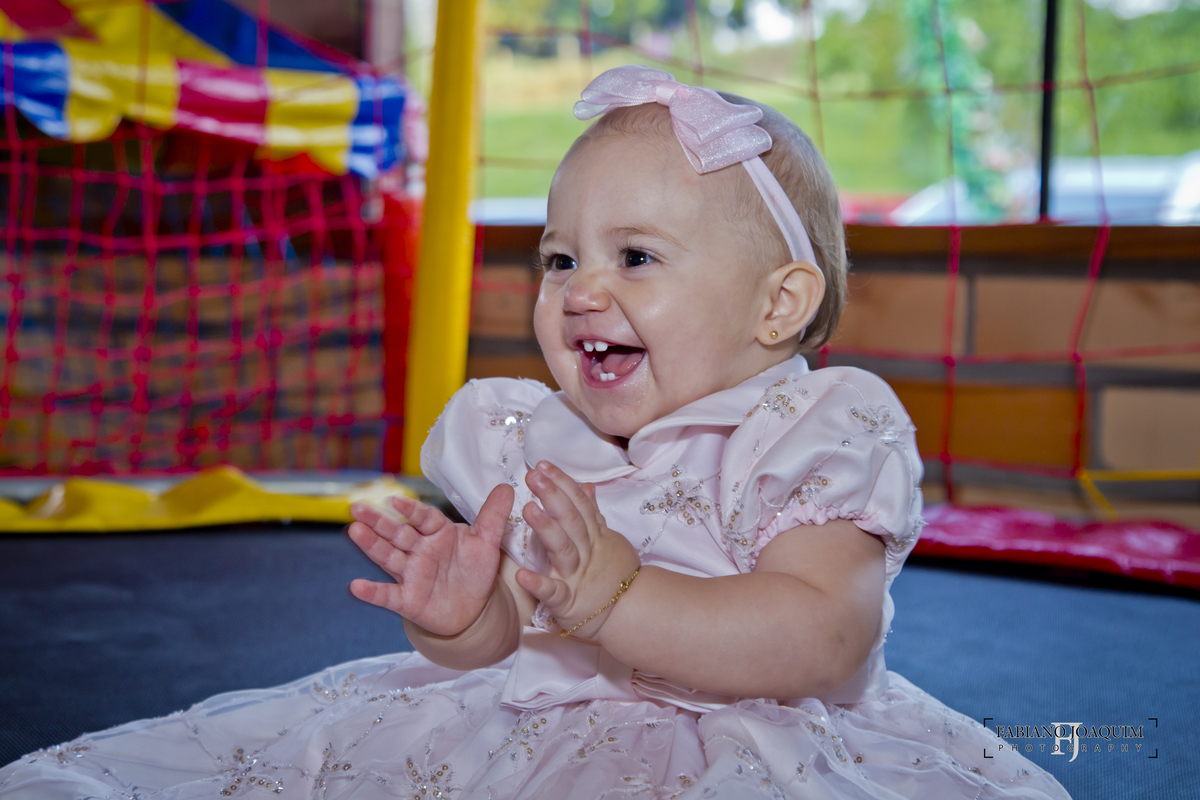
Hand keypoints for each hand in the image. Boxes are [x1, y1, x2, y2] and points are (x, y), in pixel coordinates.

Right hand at [347, 484, 513, 635]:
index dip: (410, 510)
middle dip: (378, 521)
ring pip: (389, 557)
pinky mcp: (408, 600)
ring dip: (371, 545)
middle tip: (357, 507)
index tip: (395, 500)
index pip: (423, 518)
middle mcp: (420, 550)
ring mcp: (411, 574)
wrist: (472, 609)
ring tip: (354, 531)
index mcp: (438, 533)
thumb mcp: (487, 543)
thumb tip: (507, 487)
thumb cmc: (474, 571)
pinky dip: (373, 592)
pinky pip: (388, 595)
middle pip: (398, 533)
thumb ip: (494, 516)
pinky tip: (356, 586)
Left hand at [516, 462, 640, 639]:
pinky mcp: (568, 602)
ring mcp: (576, 575)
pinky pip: (553, 593)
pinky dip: (539, 585)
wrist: (630, 613)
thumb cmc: (613, 574)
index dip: (561, 484)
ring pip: (563, 549)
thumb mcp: (608, 539)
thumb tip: (587, 485)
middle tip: (533, 477)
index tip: (543, 465)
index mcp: (593, 536)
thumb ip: (593, 514)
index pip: (578, 504)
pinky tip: (522, 576)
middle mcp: (585, 551)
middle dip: (552, 496)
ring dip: (546, 529)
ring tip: (528, 509)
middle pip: (570, 520)